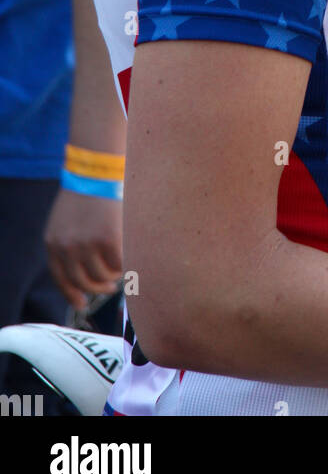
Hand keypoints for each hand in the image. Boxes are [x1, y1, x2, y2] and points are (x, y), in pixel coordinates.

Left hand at [44, 187, 122, 310]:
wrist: (97, 170)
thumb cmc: (85, 193)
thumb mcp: (66, 220)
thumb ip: (68, 243)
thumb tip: (85, 272)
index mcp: (53, 243)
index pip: (61, 279)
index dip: (72, 294)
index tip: (83, 303)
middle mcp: (67, 248)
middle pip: (83, 282)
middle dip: (98, 288)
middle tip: (109, 288)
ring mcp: (87, 245)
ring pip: (103, 276)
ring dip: (113, 275)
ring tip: (120, 268)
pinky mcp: (107, 240)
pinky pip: (119, 264)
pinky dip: (124, 266)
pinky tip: (128, 258)